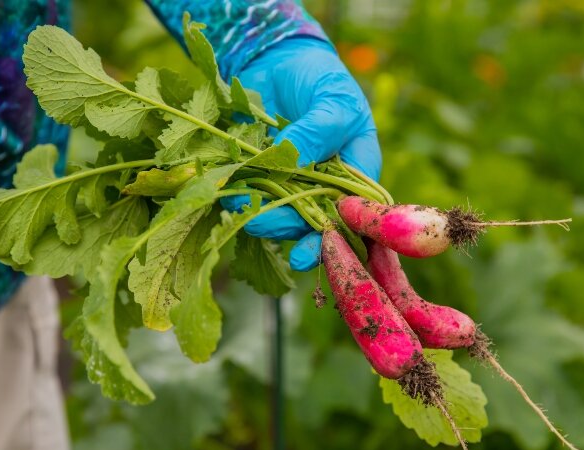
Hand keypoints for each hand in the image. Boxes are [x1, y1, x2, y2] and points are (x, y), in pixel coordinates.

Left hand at [221, 37, 381, 270]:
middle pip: (310, 223)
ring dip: (258, 214)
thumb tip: (293, 163)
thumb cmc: (318, 77)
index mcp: (355, 172)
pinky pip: (253, 198)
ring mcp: (293, 186)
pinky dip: (241, 199)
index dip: (331, 238)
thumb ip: (319, 130)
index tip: (306, 253)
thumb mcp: (331, 98)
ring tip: (237, 202)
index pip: (350, 215)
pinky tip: (228, 194)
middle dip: (284, 226)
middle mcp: (325, 187)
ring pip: (279, 215)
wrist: (278, 61)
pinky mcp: (263, 180)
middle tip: (260, 223)